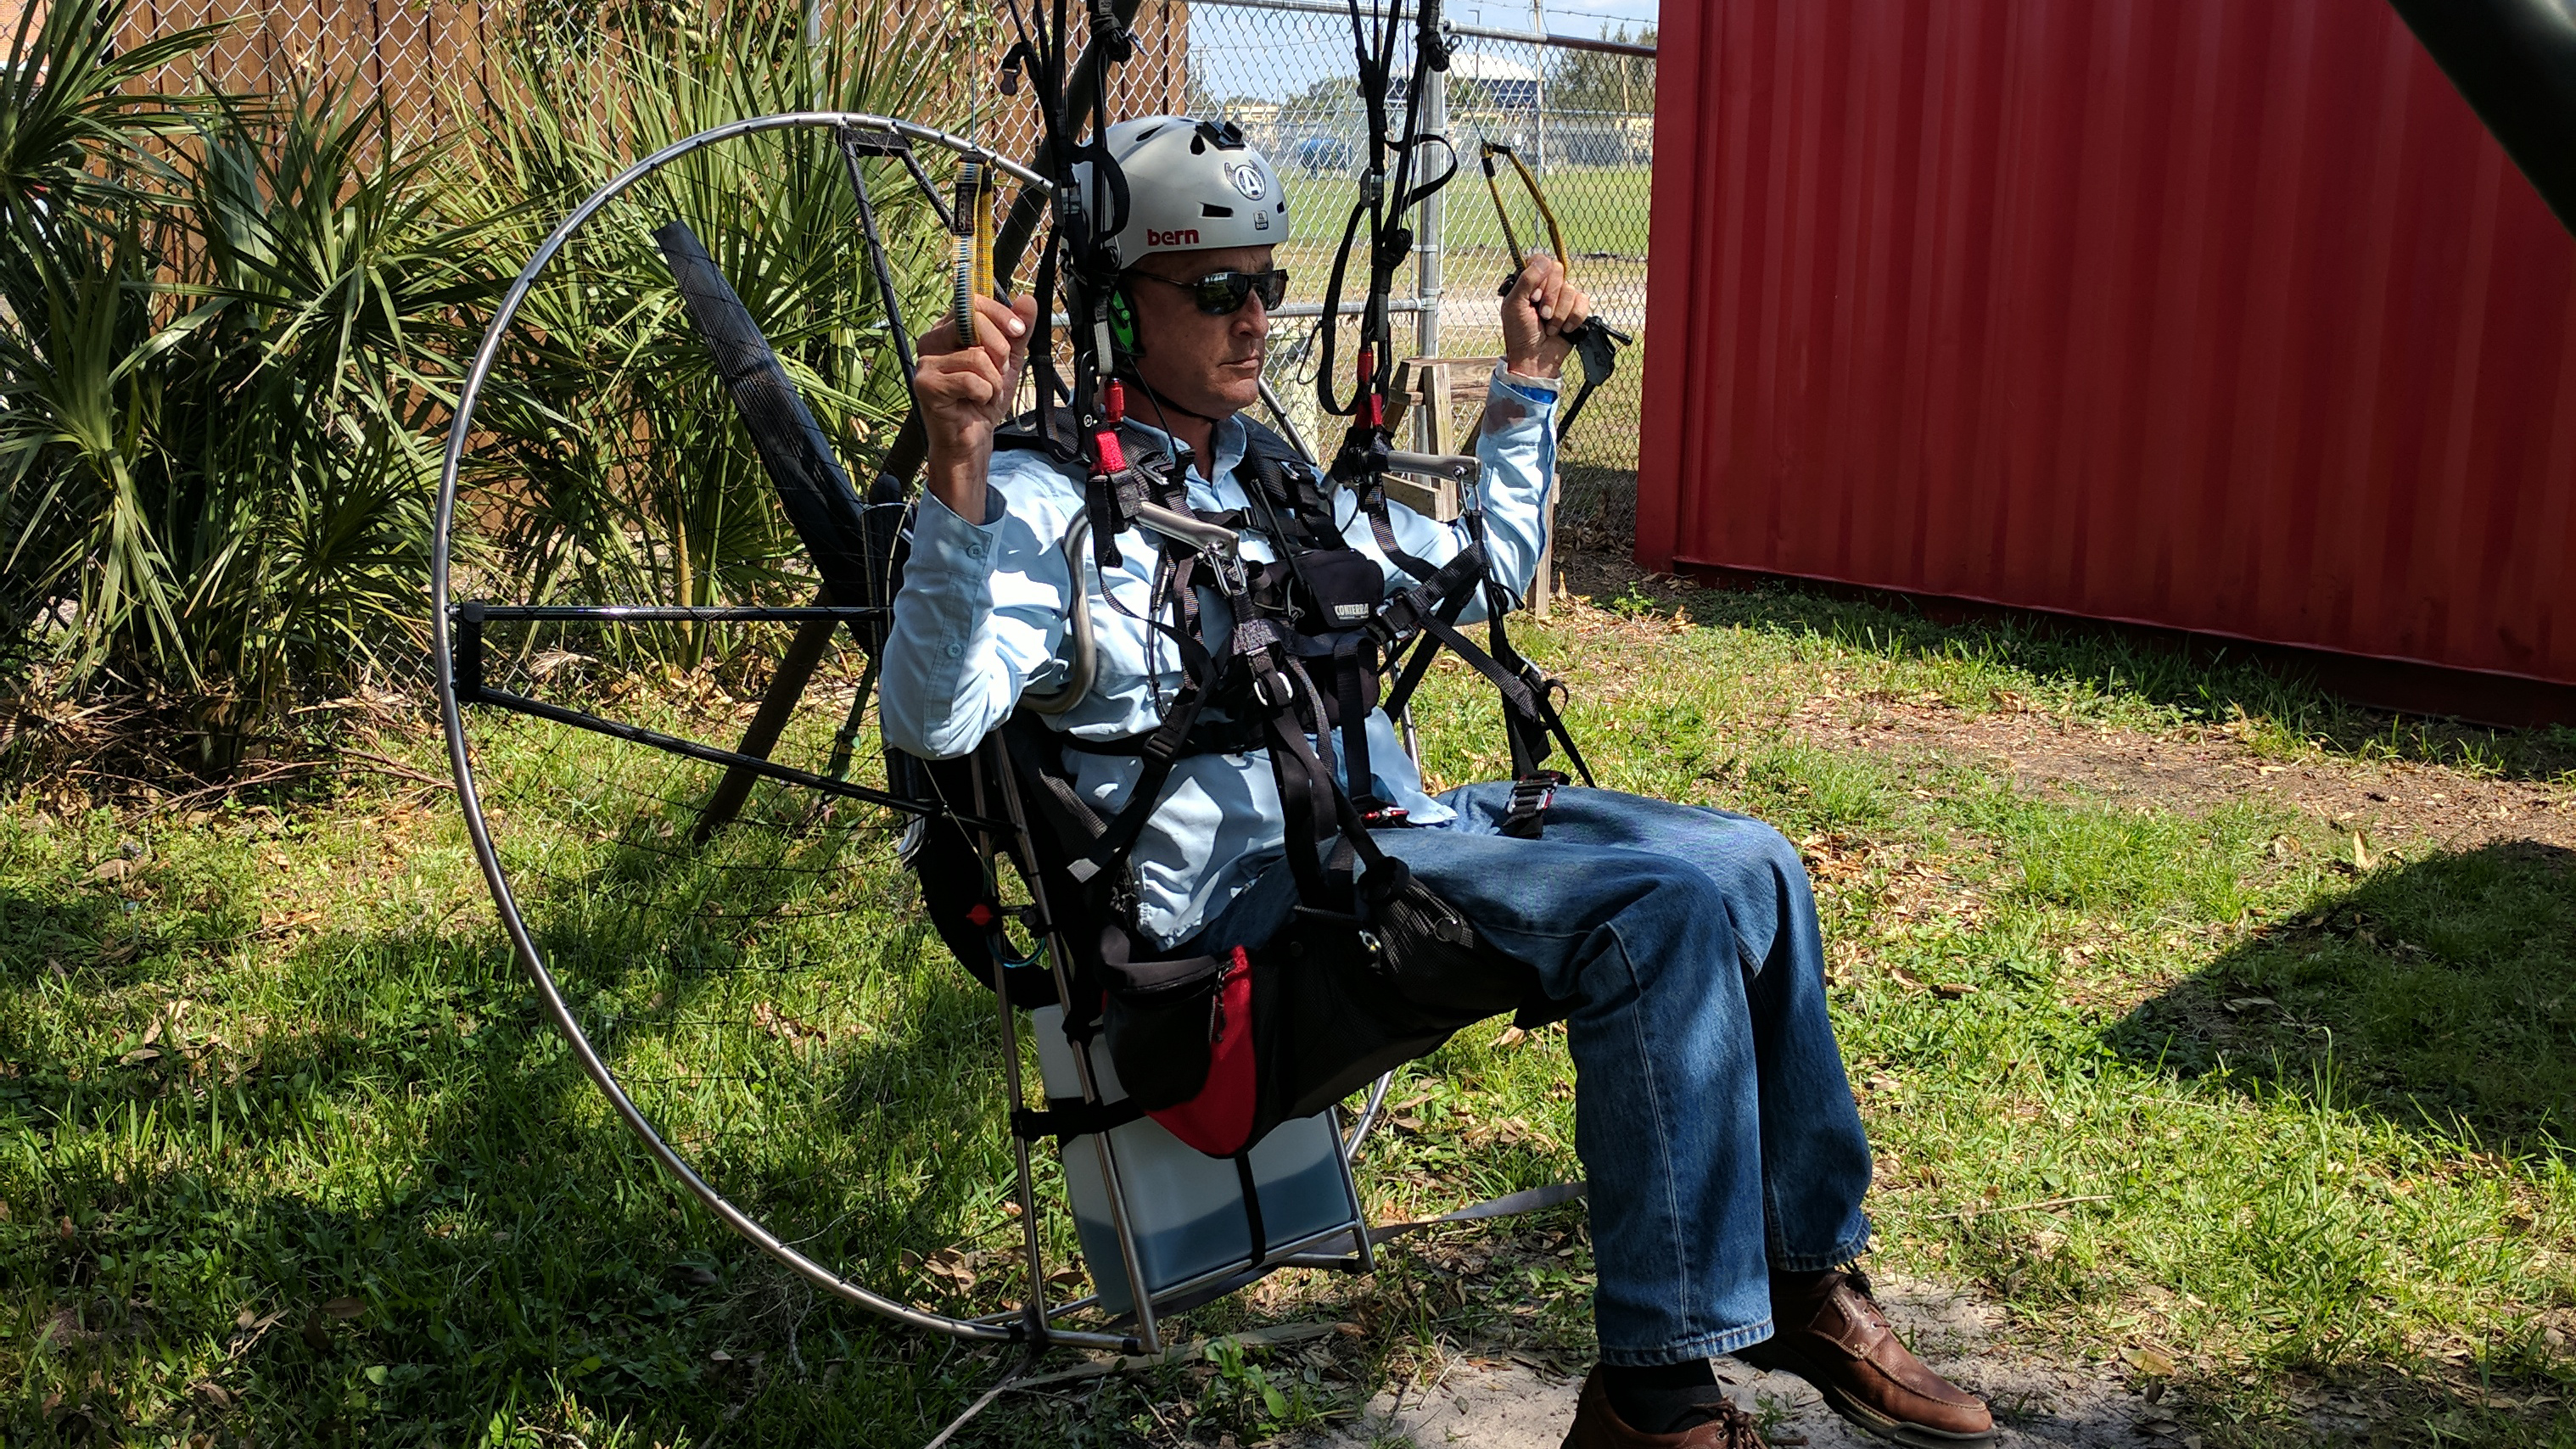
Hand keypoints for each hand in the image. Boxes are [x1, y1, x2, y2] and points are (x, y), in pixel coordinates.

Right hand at [914, 292, 1038, 523]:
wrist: (972, 438)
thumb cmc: (984, 398)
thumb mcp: (1008, 361)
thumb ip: (1017, 331)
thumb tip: (1027, 299)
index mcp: (948, 328)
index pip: (973, 302)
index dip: (1001, 314)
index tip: (1019, 331)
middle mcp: (931, 340)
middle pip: (973, 321)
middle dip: (999, 350)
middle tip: (999, 373)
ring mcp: (925, 363)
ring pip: (977, 356)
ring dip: (994, 380)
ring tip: (986, 393)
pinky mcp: (926, 385)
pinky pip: (971, 380)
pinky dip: (984, 394)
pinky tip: (975, 403)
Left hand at [1499, 249, 1590, 380]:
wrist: (1535, 359)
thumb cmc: (1520, 334)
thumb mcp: (1514, 305)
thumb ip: (1526, 280)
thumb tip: (1544, 260)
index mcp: (1529, 282)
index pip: (1541, 260)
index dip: (1540, 276)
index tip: (1533, 296)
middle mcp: (1547, 287)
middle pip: (1558, 271)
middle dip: (1550, 297)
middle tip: (1541, 314)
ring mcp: (1562, 298)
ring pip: (1571, 289)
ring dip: (1559, 314)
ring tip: (1550, 327)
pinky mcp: (1576, 310)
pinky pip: (1583, 302)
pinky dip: (1573, 318)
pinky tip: (1565, 329)